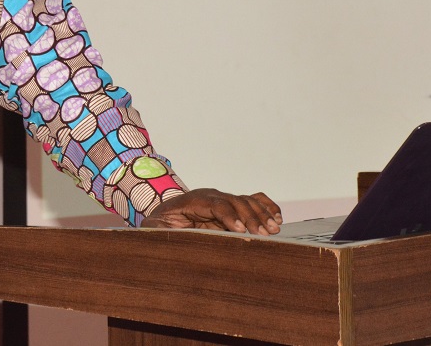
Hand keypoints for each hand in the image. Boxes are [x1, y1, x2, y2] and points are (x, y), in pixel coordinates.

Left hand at [141, 188, 282, 234]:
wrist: (164, 216)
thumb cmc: (160, 225)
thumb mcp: (154, 228)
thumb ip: (158, 231)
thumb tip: (162, 234)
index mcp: (192, 201)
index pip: (215, 204)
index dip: (228, 216)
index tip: (241, 230)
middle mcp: (210, 195)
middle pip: (234, 201)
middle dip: (250, 218)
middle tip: (263, 234)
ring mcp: (222, 198)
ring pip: (246, 201)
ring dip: (261, 214)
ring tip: (274, 229)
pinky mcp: (231, 205)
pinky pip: (252, 201)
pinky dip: (266, 206)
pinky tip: (277, 217)